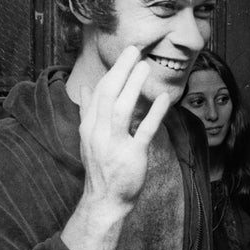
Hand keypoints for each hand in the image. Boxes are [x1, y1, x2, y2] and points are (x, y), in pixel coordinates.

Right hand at [78, 45, 170, 213]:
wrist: (104, 200)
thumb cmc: (101, 165)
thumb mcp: (89, 137)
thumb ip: (88, 111)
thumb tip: (85, 87)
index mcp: (89, 126)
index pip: (100, 92)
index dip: (113, 71)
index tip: (126, 53)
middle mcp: (98, 132)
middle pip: (108, 95)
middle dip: (120, 71)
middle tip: (134, 50)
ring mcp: (114, 144)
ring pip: (121, 110)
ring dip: (132, 87)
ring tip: (144, 67)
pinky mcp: (131, 156)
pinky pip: (143, 132)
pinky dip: (154, 114)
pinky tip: (164, 99)